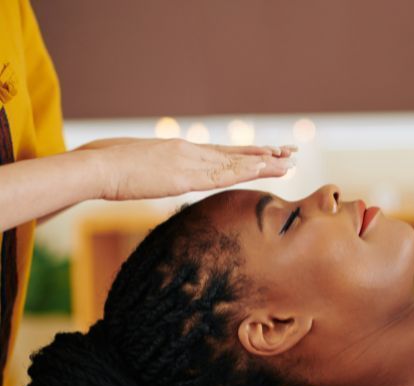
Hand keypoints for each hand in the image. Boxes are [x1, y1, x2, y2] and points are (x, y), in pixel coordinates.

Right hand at [80, 138, 296, 200]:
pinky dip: (244, 171)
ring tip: (288, 161)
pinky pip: (220, 174)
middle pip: (233, 155)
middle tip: (289, 152)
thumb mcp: (141, 168)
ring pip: (233, 162)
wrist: (95, 167)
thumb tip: (163, 177)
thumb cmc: (110, 166)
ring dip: (263, 163)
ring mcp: (187, 161)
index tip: (266, 155)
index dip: (245, 156)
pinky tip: (264, 169)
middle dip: (263, 155)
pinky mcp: (183, 175)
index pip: (220, 154)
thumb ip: (158, 171)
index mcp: (179, 151)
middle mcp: (189, 152)